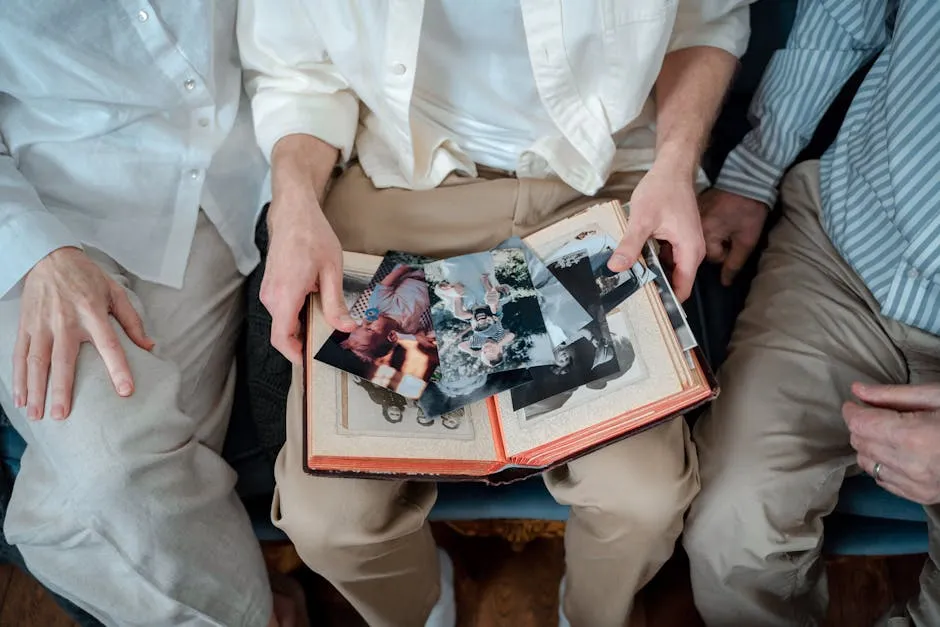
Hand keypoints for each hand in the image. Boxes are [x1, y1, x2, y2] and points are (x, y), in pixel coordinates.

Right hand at [14, 247, 153, 419]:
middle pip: (63, 360)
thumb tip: (150, 347)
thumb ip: (132, 321)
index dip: (118, 368)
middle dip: (61, 389)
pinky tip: (20, 398)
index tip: (126, 390)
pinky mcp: (26, 326)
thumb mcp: (115, 292)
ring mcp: (42, 325)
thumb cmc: (87, 277)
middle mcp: (65, 321)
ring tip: (36, 415)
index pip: (109, 345)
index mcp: (92, 313)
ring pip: (36, 362)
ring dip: (35, 390)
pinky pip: (20, 355)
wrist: (49, 257)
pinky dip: (18, 378)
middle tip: (63, 415)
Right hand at [261, 198, 355, 364]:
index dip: (295, 355)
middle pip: (284, 332)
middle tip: (330, 342)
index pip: (282, 337)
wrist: (293, 212)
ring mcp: (268, 291)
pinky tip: (317, 306)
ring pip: (283, 321)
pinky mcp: (271, 286)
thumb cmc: (312, 235)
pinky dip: (298, 314)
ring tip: (327, 321)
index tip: (310, 363)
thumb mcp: (332, 271)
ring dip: (302, 326)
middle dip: (304, 342)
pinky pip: (283, 310)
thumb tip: (345, 328)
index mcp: (285, 294)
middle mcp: (271, 296)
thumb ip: (336, 303)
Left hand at [609, 165, 703, 301]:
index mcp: (690, 250)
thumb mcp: (642, 219)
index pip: (682, 288)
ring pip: (668, 269)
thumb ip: (630, 246)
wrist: (672, 168)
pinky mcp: (677, 238)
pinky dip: (652, 261)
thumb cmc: (662, 189)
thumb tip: (616, 268)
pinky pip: (666, 257)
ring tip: (628, 283)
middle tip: (630, 298)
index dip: (666, 301)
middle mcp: (692, 250)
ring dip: (652, 275)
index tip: (647, 310)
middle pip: (675, 281)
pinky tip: (634, 262)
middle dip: (655, 289)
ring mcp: (685, 244)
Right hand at [699, 188, 768, 285]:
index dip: (726, 253)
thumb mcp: (746, 240)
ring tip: (726, 226)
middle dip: (717, 246)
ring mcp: (691, 215)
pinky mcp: (693, 206)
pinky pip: (694, 225)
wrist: (747, 179)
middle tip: (732, 234)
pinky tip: (717, 219)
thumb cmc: (749, 210)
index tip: (736, 241)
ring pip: (697, 238)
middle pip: (701, 249)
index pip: (712, 258)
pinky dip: (704, 226)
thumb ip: (734, 264)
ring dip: (710, 237)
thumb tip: (724, 283)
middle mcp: (691, 227)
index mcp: (703, 236)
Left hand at [843, 382, 939, 504]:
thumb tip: (856, 390)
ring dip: (868, 447)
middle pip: (860, 444)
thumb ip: (892, 395)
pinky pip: (883, 481)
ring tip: (887, 433)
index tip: (856, 403)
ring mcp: (918, 485)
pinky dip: (881, 465)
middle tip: (875, 414)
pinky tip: (897, 453)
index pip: (861, 426)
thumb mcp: (936, 396)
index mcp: (914, 436)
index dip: (852, 412)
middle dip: (861, 427)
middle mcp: (911, 465)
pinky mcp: (924, 496)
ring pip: (867, 464)